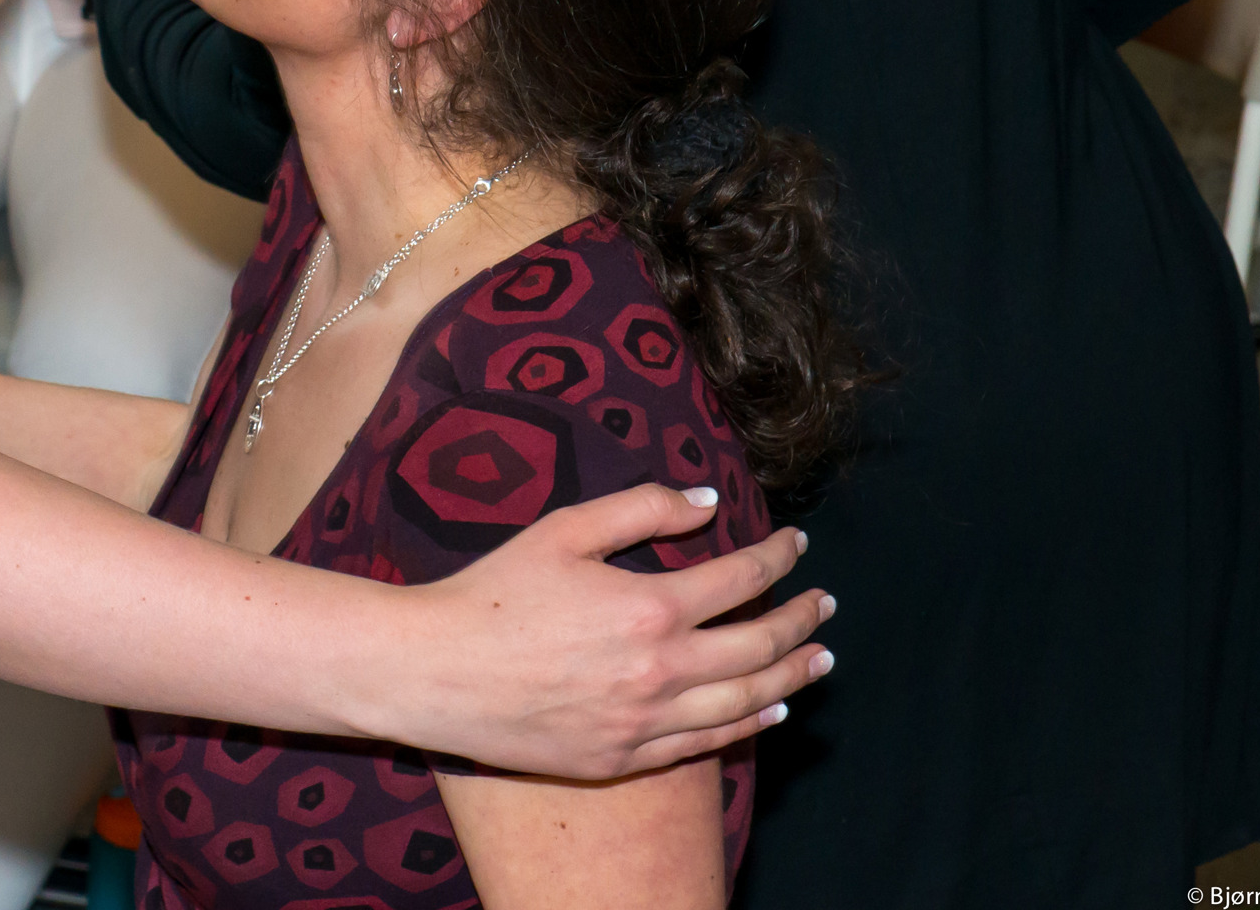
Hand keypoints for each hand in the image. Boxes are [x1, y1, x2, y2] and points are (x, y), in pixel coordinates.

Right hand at [402, 483, 834, 776]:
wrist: (434, 672)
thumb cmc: (491, 593)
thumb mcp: (561, 531)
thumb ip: (641, 510)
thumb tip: (708, 500)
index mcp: (648, 607)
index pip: (740, 578)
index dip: (778, 557)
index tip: (797, 543)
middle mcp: (660, 671)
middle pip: (760, 646)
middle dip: (802, 620)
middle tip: (825, 605)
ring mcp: (645, 723)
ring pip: (746, 702)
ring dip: (793, 677)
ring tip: (820, 660)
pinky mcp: (623, 758)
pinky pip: (705, 745)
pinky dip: (749, 725)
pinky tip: (771, 712)